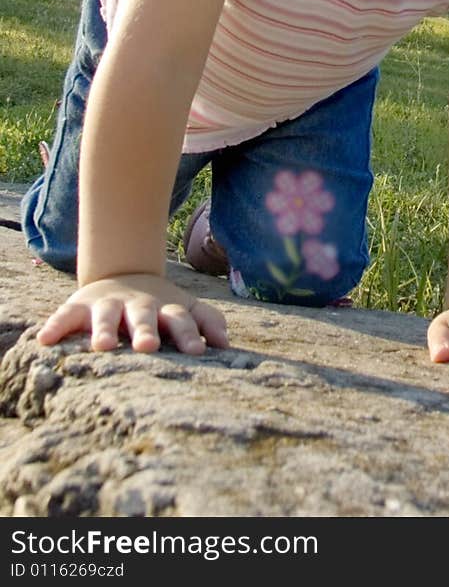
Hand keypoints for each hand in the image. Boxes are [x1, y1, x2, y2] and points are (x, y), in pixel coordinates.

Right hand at [36, 273, 228, 354]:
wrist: (123, 275)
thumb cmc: (159, 306)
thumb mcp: (184, 309)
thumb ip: (207, 322)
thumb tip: (226, 343)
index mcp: (165, 308)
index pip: (180, 319)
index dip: (189, 333)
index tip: (197, 350)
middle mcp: (137, 306)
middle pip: (143, 316)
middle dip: (145, 330)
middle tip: (147, 346)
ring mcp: (108, 305)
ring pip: (106, 316)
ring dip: (104, 329)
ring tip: (102, 346)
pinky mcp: (80, 307)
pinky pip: (65, 315)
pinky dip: (56, 325)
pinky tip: (45, 340)